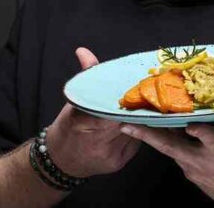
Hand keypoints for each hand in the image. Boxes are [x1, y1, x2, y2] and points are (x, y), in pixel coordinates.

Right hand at [44, 47, 140, 177]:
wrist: (62, 160)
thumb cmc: (68, 128)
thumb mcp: (74, 102)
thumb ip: (86, 77)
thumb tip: (83, 51)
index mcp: (82, 123)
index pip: (111, 109)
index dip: (127, 100)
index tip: (137, 87)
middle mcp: (97, 142)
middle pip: (127, 119)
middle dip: (137, 106)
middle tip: (150, 91)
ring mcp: (110, 154)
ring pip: (135, 131)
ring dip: (142, 117)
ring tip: (151, 103)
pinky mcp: (119, 162)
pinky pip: (136, 142)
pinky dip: (140, 130)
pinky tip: (144, 121)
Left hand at [120, 101, 213, 207]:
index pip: (205, 135)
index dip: (196, 129)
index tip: (186, 121)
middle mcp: (203, 160)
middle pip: (171, 145)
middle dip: (148, 135)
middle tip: (125, 122)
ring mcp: (193, 170)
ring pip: (168, 150)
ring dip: (149, 138)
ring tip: (128, 123)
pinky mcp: (190, 175)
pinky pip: (173, 157)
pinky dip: (161, 145)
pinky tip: (148, 133)